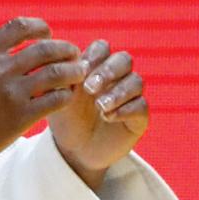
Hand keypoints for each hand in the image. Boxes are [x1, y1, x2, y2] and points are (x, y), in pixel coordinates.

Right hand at [0, 16, 86, 191]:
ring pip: (57, 73)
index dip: (40, 27)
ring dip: (74, 70)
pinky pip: (55, 100)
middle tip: (74, 53)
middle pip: (45, 48)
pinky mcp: (21, 117)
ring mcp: (11, 93)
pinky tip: (68, 95)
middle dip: (66, 48)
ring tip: (81, 72)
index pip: (20, 26)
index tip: (48, 34)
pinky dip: (67, 95)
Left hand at [45, 39, 149, 188]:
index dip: (94, 55)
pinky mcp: (139, 116)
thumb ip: (59, 78)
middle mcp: (116, 78)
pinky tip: (109, 117)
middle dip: (108, 71)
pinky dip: (125, 109)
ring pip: (136, 81)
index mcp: (96, 67)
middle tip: (90, 88)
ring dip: (118, 92)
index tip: (81, 69)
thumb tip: (61, 60)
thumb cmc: (65, 119)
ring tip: (100, 106)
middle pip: (124, 59)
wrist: (74, 151)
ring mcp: (130, 96)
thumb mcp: (57, 97)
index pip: (102, 48)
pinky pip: (141, 105)